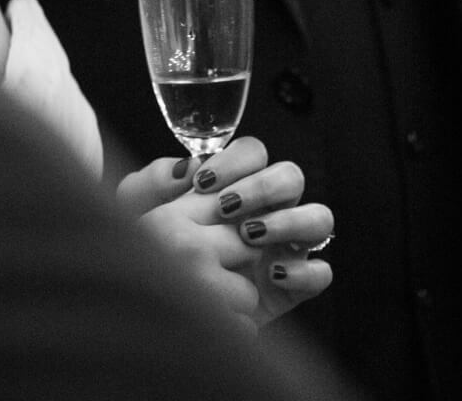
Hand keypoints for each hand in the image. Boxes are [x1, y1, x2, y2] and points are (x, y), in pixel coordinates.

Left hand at [117, 135, 332, 330]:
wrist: (158, 309)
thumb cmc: (151, 252)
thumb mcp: (139, 213)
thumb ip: (155, 180)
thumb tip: (188, 165)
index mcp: (235, 185)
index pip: (254, 152)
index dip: (235, 160)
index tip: (203, 183)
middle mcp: (267, 210)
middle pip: (291, 175)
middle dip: (262, 186)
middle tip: (227, 209)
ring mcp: (284, 246)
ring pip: (319, 217)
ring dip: (289, 221)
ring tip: (250, 236)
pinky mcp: (293, 287)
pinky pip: (322, 272)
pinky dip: (304, 270)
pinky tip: (271, 275)